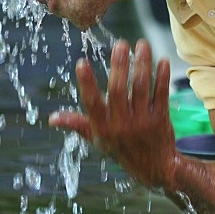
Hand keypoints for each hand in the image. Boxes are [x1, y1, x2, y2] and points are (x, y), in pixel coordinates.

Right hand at [49, 38, 176, 189]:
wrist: (155, 169)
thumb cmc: (122, 150)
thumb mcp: (97, 140)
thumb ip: (77, 124)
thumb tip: (52, 118)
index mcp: (103, 128)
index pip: (92, 103)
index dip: (86, 83)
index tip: (81, 62)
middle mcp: (121, 124)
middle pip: (118, 90)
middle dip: (119, 65)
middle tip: (120, 44)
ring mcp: (142, 121)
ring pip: (141, 87)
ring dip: (142, 64)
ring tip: (142, 44)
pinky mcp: (160, 118)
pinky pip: (161, 94)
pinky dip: (162, 77)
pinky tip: (162, 60)